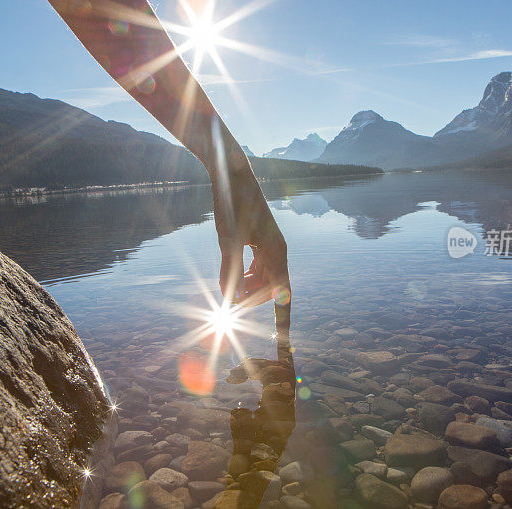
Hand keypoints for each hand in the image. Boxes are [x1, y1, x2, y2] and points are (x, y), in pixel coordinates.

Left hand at [212, 167, 289, 306]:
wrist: (233, 173)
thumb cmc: (233, 204)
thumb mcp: (227, 239)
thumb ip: (229, 270)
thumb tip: (230, 298)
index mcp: (276, 251)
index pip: (282, 292)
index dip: (283, 316)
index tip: (282, 337)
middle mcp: (277, 249)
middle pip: (272, 287)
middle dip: (254, 299)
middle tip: (230, 303)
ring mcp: (269, 244)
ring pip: (264, 277)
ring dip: (249, 288)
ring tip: (228, 288)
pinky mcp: (259, 238)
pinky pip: (258, 266)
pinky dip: (246, 275)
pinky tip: (232, 276)